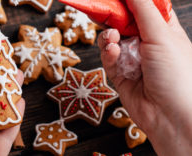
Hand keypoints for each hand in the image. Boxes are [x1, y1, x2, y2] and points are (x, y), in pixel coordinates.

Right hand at [98, 0, 191, 154]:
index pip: (144, 8)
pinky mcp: (119, 73)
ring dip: (109, 37)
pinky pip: (108, 57)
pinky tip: (113, 52)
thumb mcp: (162, 35)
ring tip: (112, 38)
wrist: (169, 116)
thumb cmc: (176, 74)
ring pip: (111, 39)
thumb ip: (143, 10)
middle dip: (113, 17)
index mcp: (163, 30)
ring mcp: (132, 58)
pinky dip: (108, 53)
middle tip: (100, 9)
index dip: (130, 2)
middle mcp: (146, 43)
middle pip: (124, 22)